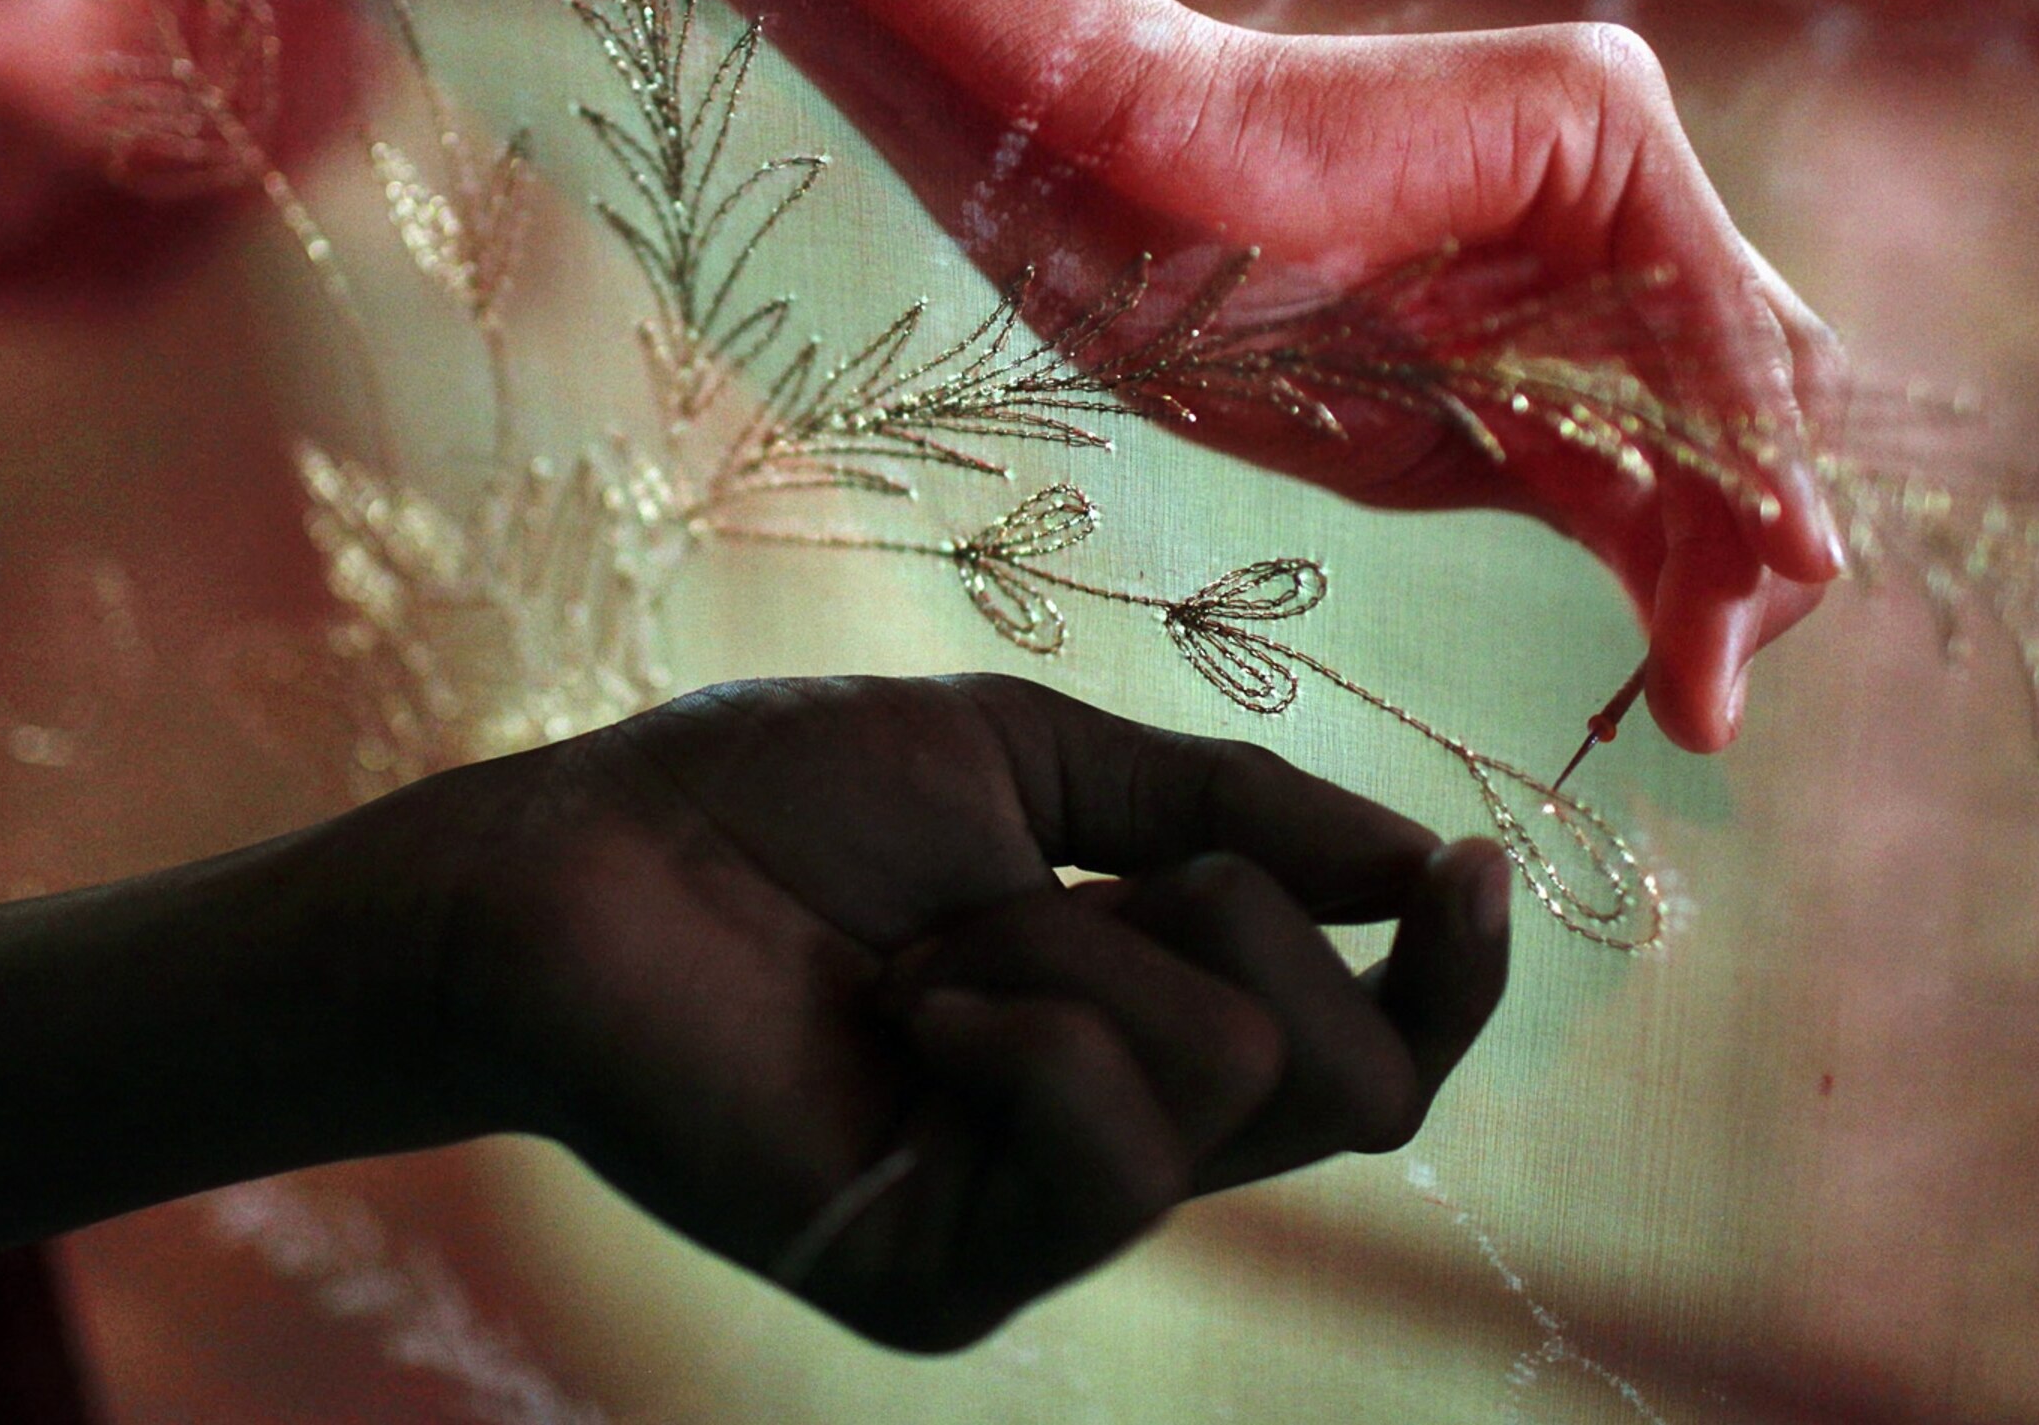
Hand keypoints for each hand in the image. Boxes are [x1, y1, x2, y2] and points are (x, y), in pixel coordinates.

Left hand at [349, 674, 1509, 1351]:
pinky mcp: (949, 1277)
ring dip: (1078, 947)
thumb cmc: (773, 796)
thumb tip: (1426, 859)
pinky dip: (1027, 1028)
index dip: (1450, 977)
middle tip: (1054, 882)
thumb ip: (1227, 812)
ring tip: (920, 951)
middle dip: (1239, 920)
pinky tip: (905, 1011)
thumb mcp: (1032, 760)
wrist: (577, 859)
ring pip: (1238, 1079)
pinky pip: (1111, 1148)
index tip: (1460, 867)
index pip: (1365, 1052)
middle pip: (1357, 1084)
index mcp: (1139, 1025)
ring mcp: (1032, 1221)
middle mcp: (1108, 1140)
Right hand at [1057, 4, 1845, 751]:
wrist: (1102, 209)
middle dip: (1741, 573)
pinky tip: (1760, 542)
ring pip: (1755, 370)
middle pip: (1757, 410)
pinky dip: (1743, 430)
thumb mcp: (1439, 451)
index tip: (1692, 708)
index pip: (1714, 438)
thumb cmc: (1223, 329)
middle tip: (1703, 709)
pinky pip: (1707, 299)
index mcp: (1577, 286)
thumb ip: (1581, 491)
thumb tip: (1717, 614)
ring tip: (1701, 667)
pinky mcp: (1598, 107)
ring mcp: (1617, 149)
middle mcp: (1619, 209)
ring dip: (1742, 533)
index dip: (1722, 575)